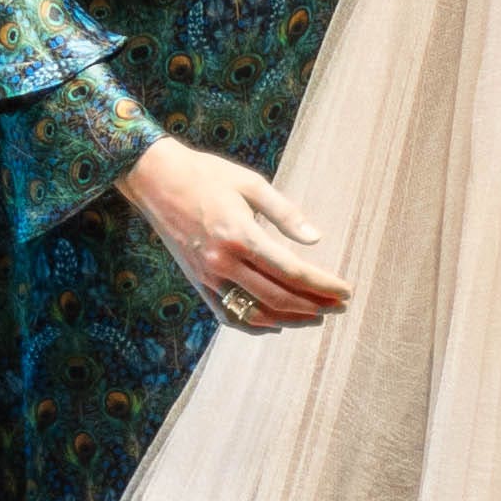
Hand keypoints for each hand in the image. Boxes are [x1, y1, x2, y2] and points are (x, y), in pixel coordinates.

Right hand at [121, 138, 349, 330]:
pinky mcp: (196, 283)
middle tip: (340, 306)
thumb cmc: (206, 175)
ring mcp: (207, 276)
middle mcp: (222, 262)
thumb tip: (316, 238)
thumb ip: (285, 213)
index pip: (292, 271)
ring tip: (316, 317)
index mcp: (240, 234)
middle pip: (278, 297)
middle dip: (315, 305)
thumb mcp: (250, 183)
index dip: (324, 285)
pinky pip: (228, 315)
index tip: (346, 290)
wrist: (154, 179)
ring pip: (255, 313)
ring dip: (290, 320)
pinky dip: (255, 325)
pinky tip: (277, 324)